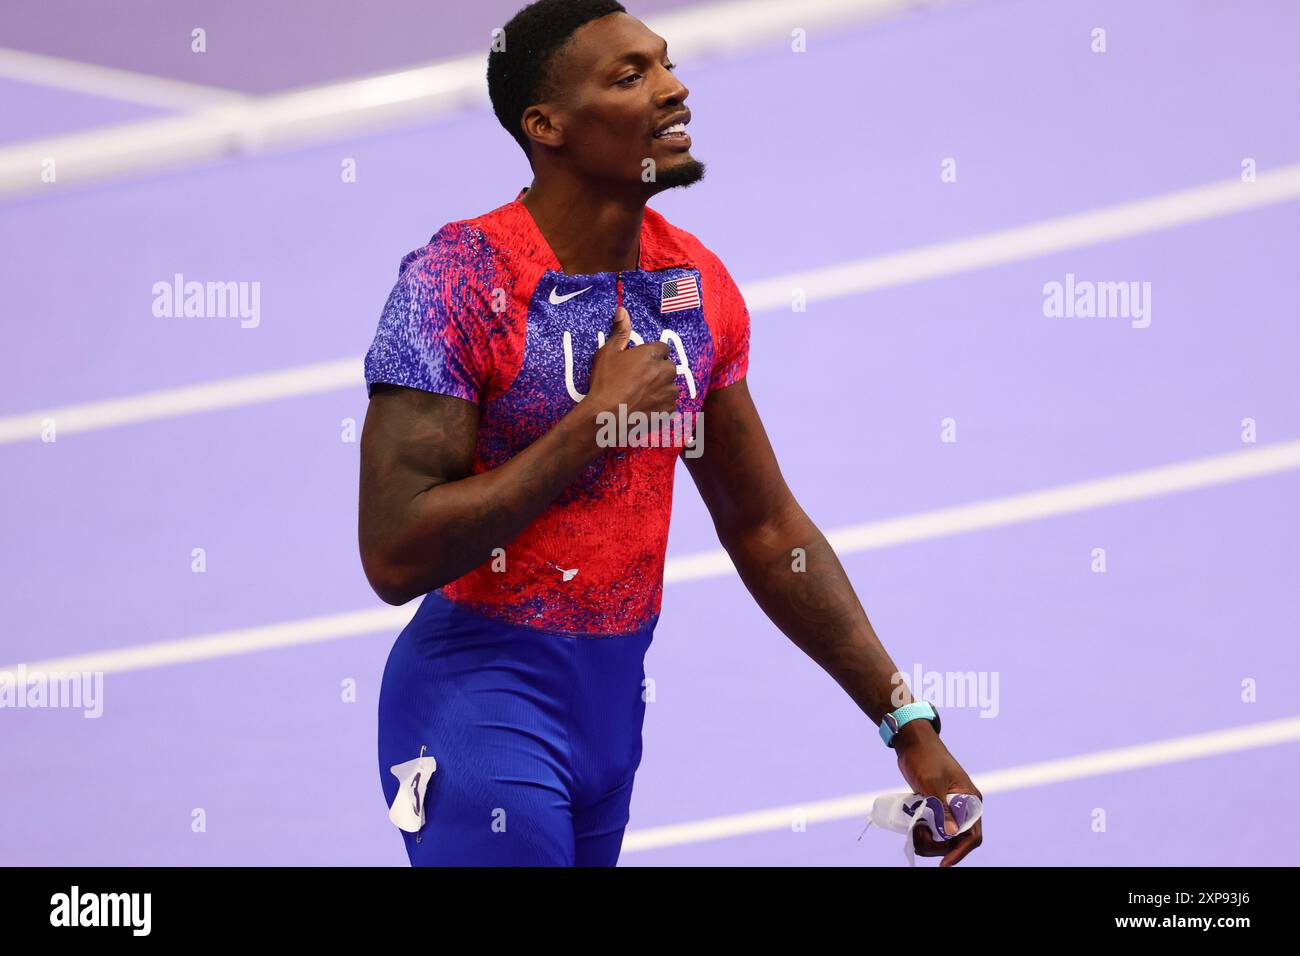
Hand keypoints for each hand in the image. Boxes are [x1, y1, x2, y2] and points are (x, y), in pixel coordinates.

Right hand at [586, 305, 678, 416]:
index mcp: (652, 354)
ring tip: (642, 396)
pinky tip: (646, 408)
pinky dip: (661, 406)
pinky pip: (669, 405)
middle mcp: (665, 371)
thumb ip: (619, 331)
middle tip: (639, 381)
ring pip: (670, 387)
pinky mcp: (669, 411)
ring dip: (661, 389)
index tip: (640, 364)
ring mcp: (669, 392)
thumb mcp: (607, 353)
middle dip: (658, 372)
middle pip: (668, 367)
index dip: (651, 356)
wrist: (606, 416)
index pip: (662, 349)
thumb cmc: (605, 383)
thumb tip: (622, 309)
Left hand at [893, 722, 982, 866]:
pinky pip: (933, 828)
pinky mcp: (935, 807)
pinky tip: (913, 827)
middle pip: (956, 840)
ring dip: (929, 840)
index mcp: (970, 800)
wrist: (911, 742)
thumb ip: (942, 808)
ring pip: (943, 837)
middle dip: (938, 846)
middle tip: (918, 838)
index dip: (960, 852)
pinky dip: (923, 832)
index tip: (944, 864)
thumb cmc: (925, 758)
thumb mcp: (932, 783)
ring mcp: (948, 808)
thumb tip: (951, 834)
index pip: (972, 835)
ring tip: (914, 831)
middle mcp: (962, 807)